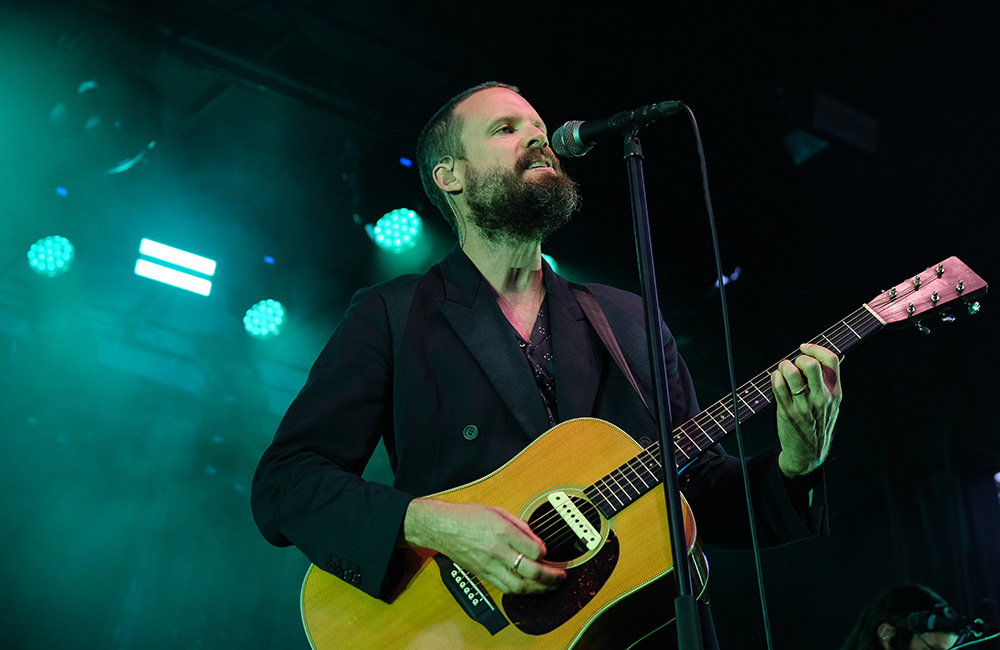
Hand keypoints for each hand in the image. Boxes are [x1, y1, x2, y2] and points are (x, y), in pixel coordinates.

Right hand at [401, 498, 565, 593]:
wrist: (442, 527)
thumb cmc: (468, 516)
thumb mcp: (498, 511)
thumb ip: (520, 526)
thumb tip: (536, 540)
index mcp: (502, 531)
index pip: (533, 549)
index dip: (545, 552)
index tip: (548, 552)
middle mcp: (497, 551)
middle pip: (530, 571)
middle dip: (550, 577)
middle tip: (561, 576)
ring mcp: (489, 565)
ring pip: (518, 586)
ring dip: (538, 589)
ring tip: (550, 587)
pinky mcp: (483, 575)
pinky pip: (505, 588)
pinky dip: (521, 590)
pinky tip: (529, 588)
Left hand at [771, 343, 842, 477]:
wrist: (808, 452)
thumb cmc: (818, 424)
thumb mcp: (832, 404)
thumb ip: (830, 381)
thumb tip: (834, 355)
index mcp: (835, 393)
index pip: (831, 360)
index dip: (815, 348)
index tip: (804, 347)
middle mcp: (821, 398)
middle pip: (809, 363)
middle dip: (797, 358)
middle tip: (794, 365)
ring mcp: (803, 405)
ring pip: (790, 373)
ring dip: (783, 366)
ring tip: (783, 372)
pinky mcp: (787, 411)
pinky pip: (777, 385)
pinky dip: (774, 377)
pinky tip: (777, 381)